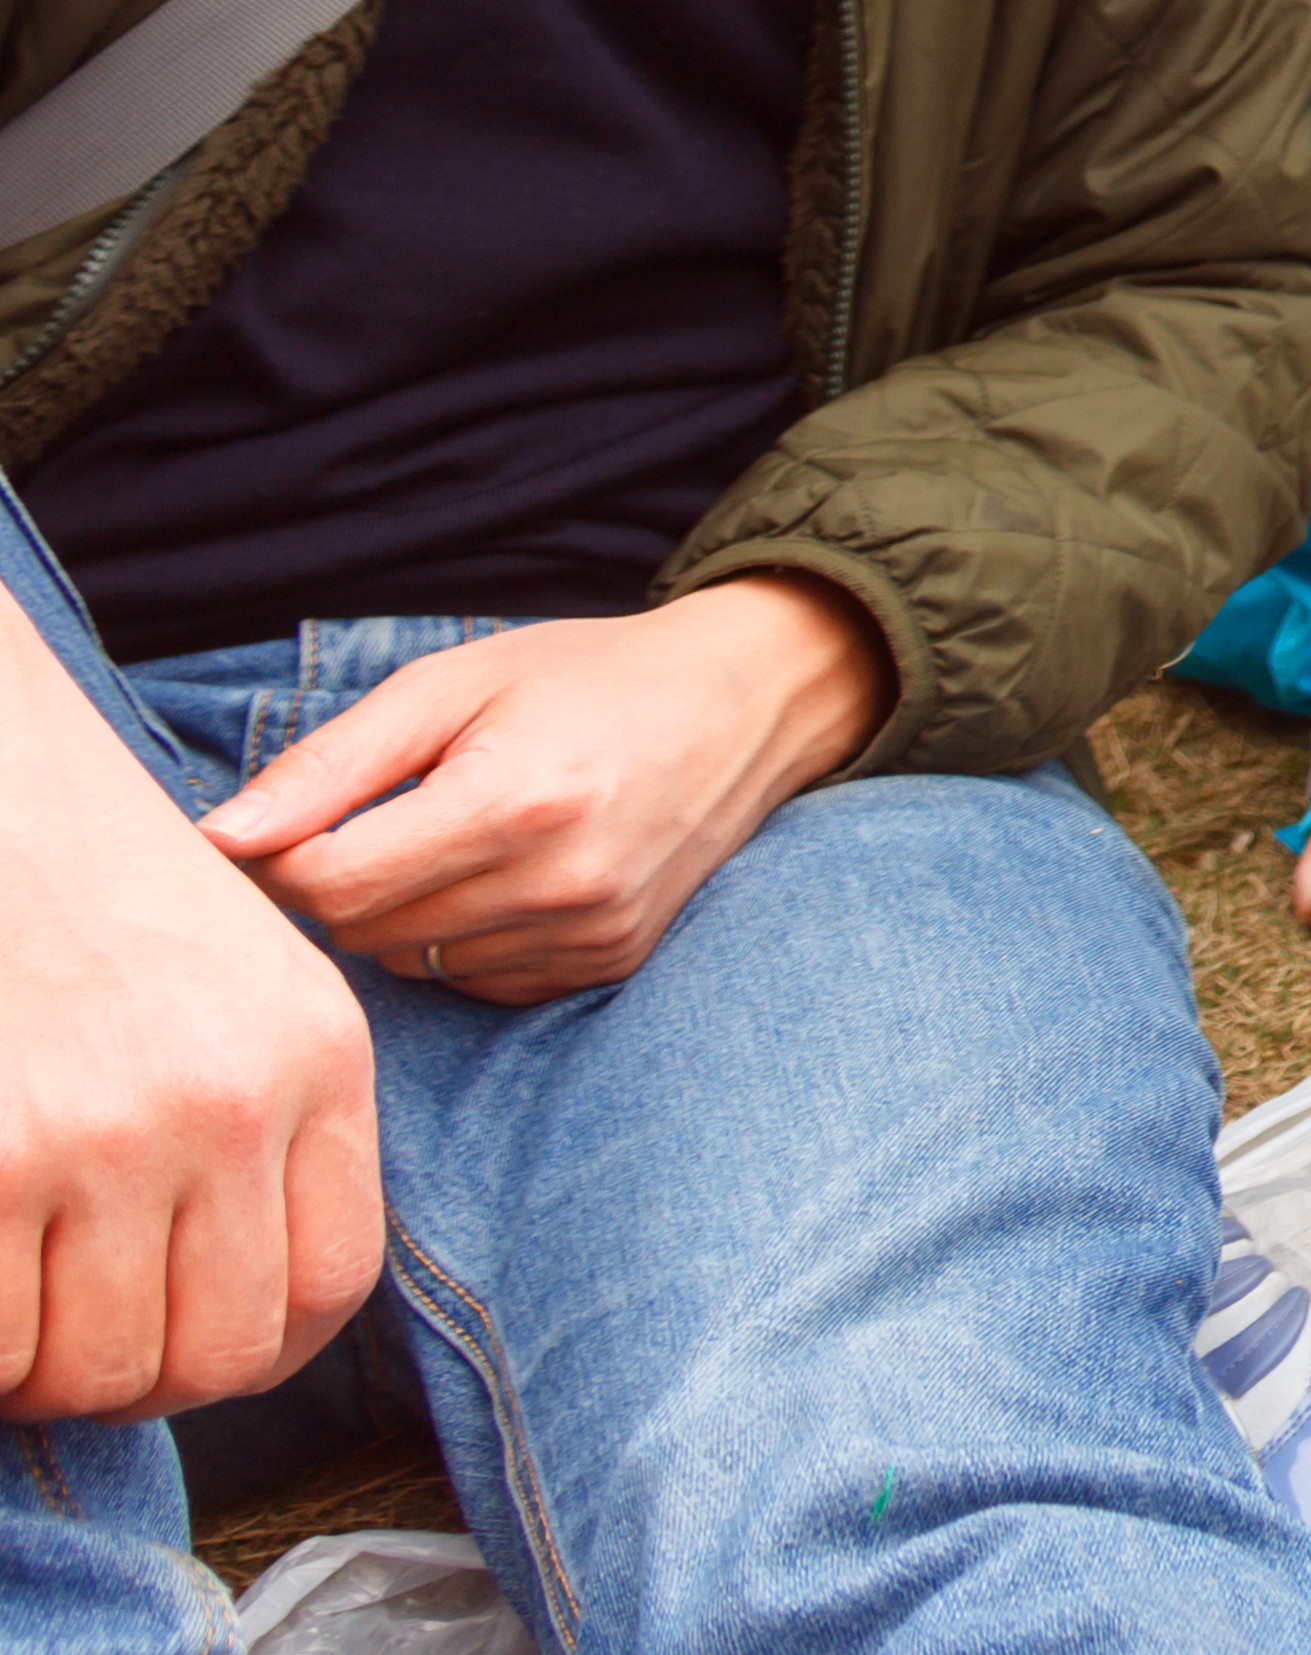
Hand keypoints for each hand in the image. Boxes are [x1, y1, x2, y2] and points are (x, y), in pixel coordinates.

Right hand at [0, 598, 382, 1418]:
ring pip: (95, 1367)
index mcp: (317, 1057)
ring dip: (45, 1368)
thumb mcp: (249, 984)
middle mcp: (229, 1101)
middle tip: (78, 1338)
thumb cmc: (104, 895)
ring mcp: (105, 1134)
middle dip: (142, 1377)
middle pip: (215, 1352)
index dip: (255, 1350)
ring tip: (19, 1306)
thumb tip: (242, 1305)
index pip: (327, 1285)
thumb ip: (275, 1123)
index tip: (190, 1346)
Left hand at [197, 573, 893, 1005]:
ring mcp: (591, 931)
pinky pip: (477, 978)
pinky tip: (502, 872)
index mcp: (514, 800)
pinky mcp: (610, 959)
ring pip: (413, 962)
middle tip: (373, 816)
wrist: (747, 701)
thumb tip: (220, 838)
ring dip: (402, 912)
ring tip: (451, 835)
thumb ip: (331, 763)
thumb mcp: (452, 685)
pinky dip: (461, 936)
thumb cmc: (587, 677)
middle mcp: (560, 881)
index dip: (284, 856)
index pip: (330, 883)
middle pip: (364, 929)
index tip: (295, 818)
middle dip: (341, 879)